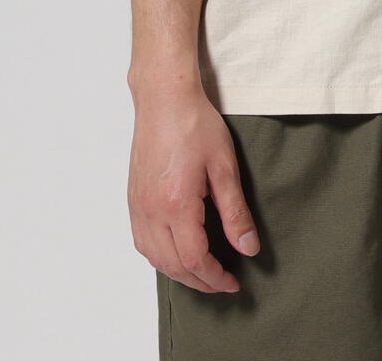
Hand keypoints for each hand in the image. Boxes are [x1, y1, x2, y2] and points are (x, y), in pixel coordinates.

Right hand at [128, 84, 260, 293]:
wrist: (164, 98)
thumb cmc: (195, 124)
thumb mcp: (224, 166)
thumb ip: (235, 211)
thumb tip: (248, 248)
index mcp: (176, 205)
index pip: (194, 259)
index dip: (215, 277)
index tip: (233, 283)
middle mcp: (151, 210)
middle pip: (172, 265)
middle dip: (199, 281)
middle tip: (222, 283)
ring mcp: (138, 205)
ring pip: (154, 257)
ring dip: (178, 272)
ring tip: (202, 272)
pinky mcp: (133, 197)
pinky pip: (142, 241)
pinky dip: (159, 256)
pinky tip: (175, 252)